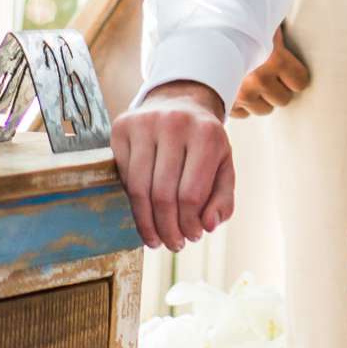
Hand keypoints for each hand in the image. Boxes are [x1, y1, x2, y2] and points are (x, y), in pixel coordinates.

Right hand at [112, 80, 233, 250]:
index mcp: (207, 134)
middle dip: (167, 229)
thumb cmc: (203, 142)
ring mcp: (145, 122)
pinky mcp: (122, 127)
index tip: (191, 238)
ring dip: (147, 224)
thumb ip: (223, 198)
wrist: (179, 102)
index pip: (191, 194)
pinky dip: (133, 202)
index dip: (189, 224)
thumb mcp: (223, 165)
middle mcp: (175, 123)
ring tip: (156, 239)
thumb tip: (207, 226)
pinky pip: (124, 176)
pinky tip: (144, 212)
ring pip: (139, 190)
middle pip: (163, 195)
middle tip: (171, 245)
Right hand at [229, 27, 310, 119]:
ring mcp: (239, 95)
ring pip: (264, 109)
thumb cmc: (237, 20)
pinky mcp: (223, 103)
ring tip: (254, 80)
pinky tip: (239, 86)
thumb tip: (305, 23)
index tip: (292, 71)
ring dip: (262, 98)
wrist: (198, 31)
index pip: (299, 82)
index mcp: (273, 59)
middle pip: (283, 99)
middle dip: (280, 87)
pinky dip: (244, 104)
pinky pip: (243, 113)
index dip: (297, 76)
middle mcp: (258, 80)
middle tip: (272, 74)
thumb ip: (279, 35)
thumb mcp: (263, 22)